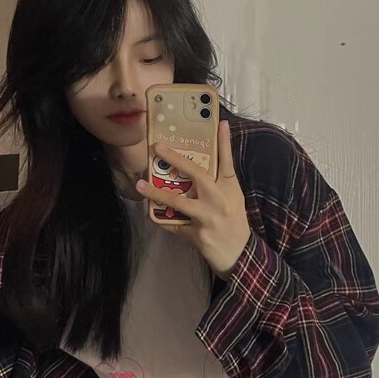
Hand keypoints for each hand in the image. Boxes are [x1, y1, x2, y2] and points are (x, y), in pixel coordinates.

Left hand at [135, 120, 251, 279]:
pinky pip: (173, 224)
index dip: (223, 142)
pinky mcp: (196, 235)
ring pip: (177, 201)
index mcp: (229, 189)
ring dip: (155, 193)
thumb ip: (222, 172)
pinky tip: (150, 212)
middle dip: (175, 159)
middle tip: (156, 148)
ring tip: (139, 185)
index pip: (226, 161)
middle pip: (196, 174)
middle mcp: (218, 201)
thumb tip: (214, 144)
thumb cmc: (234, 221)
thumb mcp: (233, 195)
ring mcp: (206, 218)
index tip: (219, 122)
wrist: (239, 255)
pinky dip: (161, 219)